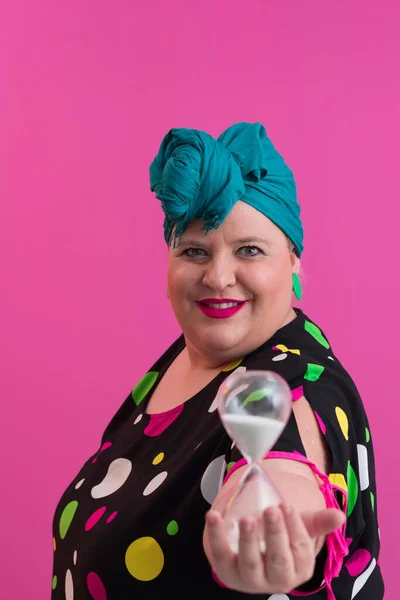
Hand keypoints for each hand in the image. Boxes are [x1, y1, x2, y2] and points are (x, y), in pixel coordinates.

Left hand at [204, 503, 344, 593]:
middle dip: (275, 535)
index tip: (287, 506)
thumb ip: (318, 522)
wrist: (251, 549)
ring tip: (247, 518)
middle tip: (271, 510)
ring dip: (248, 540)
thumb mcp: (300, 527)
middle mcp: (275, 579)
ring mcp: (248, 578)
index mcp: (298, 569)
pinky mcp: (225, 571)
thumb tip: (339, 516)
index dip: (294, 528)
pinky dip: (215, 536)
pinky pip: (219, 555)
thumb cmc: (280, 537)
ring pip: (249, 563)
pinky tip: (214, 516)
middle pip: (277, 561)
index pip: (300, 552)